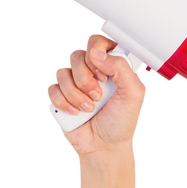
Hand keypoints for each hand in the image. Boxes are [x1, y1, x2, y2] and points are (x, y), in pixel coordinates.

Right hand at [47, 30, 147, 155]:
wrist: (105, 147)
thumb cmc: (123, 122)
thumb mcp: (134, 95)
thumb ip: (122, 68)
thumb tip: (97, 53)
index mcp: (111, 67)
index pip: (98, 40)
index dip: (96, 50)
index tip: (104, 72)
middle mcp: (91, 71)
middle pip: (76, 53)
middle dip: (86, 76)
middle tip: (98, 95)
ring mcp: (73, 83)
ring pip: (62, 71)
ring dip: (76, 92)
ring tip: (90, 107)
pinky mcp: (59, 95)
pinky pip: (52, 87)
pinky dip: (63, 101)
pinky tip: (76, 112)